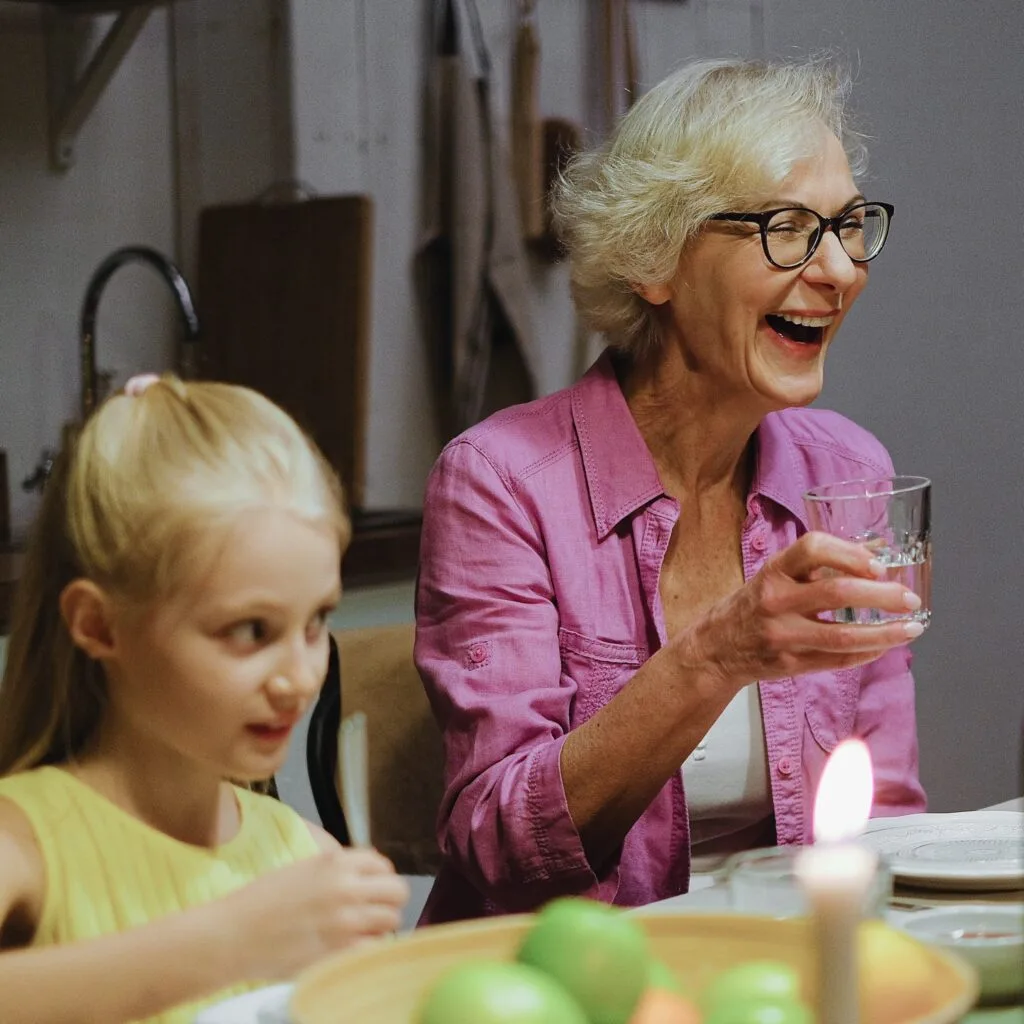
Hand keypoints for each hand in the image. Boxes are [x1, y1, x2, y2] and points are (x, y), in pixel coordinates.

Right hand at [224, 847, 409, 981]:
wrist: (233, 936)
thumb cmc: (261, 900)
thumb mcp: (303, 868)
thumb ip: (337, 868)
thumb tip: (367, 872)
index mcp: (336, 863)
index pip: (383, 864)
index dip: (381, 876)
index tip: (373, 887)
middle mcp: (346, 889)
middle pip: (397, 891)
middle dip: (389, 900)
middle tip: (375, 910)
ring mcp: (346, 923)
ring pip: (391, 921)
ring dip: (381, 926)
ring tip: (364, 931)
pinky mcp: (339, 954)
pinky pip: (375, 949)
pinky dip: (368, 950)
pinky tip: (352, 950)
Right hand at [684, 531, 921, 686]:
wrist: (715, 648)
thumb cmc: (754, 605)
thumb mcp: (777, 576)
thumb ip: (821, 565)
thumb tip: (879, 551)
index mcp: (773, 571)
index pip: (812, 548)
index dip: (850, 553)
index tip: (879, 564)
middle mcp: (776, 601)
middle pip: (837, 593)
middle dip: (882, 595)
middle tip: (909, 598)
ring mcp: (783, 635)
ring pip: (843, 635)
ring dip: (885, 632)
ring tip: (913, 628)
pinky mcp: (791, 664)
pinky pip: (838, 660)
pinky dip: (868, 652)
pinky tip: (885, 645)